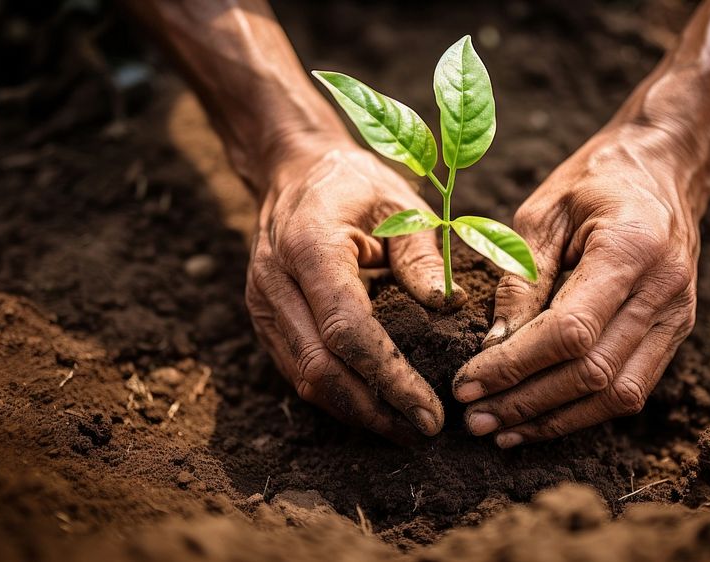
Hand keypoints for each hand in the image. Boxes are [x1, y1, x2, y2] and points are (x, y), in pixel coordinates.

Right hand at [246, 138, 459, 440]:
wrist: (293, 171)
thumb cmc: (352, 184)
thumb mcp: (398, 203)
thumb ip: (421, 254)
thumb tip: (447, 308)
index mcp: (310, 246)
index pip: (346, 330)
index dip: (388, 377)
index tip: (429, 411)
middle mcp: (275, 281)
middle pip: (318, 368)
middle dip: (372, 410)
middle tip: (422, 431)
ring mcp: (262, 303)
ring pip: (303, 379)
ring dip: (353, 411)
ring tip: (402, 427)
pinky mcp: (263, 319)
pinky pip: (296, 369)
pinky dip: (335, 394)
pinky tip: (372, 404)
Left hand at [454, 123, 705, 446]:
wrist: (664, 166)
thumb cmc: (595, 180)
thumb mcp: (543, 212)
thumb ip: (520, 278)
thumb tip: (493, 346)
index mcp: (630, 249)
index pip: (569, 331)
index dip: (514, 366)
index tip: (467, 382)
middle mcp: (664, 290)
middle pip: (592, 372)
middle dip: (525, 402)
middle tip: (472, 418)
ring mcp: (677, 315)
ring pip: (617, 394)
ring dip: (553, 420)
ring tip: (499, 431)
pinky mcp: (675, 332)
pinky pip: (632, 388)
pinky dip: (583, 412)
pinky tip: (538, 420)